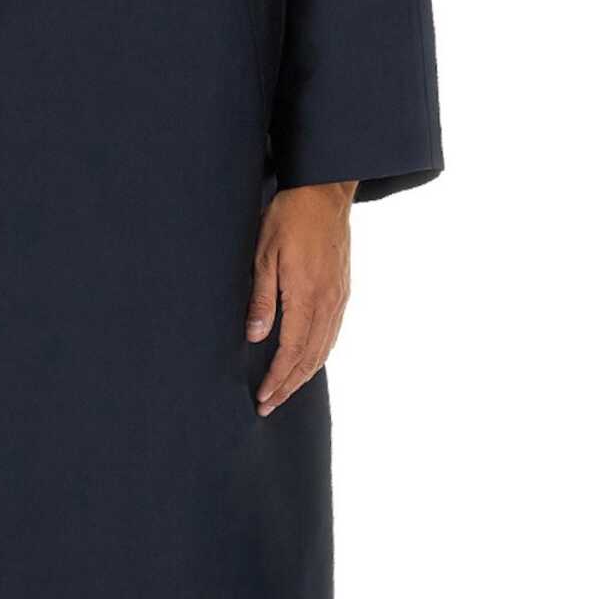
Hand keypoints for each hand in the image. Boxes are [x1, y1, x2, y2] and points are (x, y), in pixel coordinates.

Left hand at [246, 181, 355, 415]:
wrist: (325, 192)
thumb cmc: (289, 218)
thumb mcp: (264, 254)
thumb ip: (261, 299)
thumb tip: (254, 337)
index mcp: (307, 295)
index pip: (292, 351)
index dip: (277, 378)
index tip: (262, 397)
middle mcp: (328, 302)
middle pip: (310, 358)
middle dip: (289, 386)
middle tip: (269, 406)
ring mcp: (339, 298)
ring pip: (324, 349)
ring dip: (304, 375)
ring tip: (285, 392)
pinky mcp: (343, 291)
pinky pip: (333, 334)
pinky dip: (319, 355)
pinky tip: (308, 363)